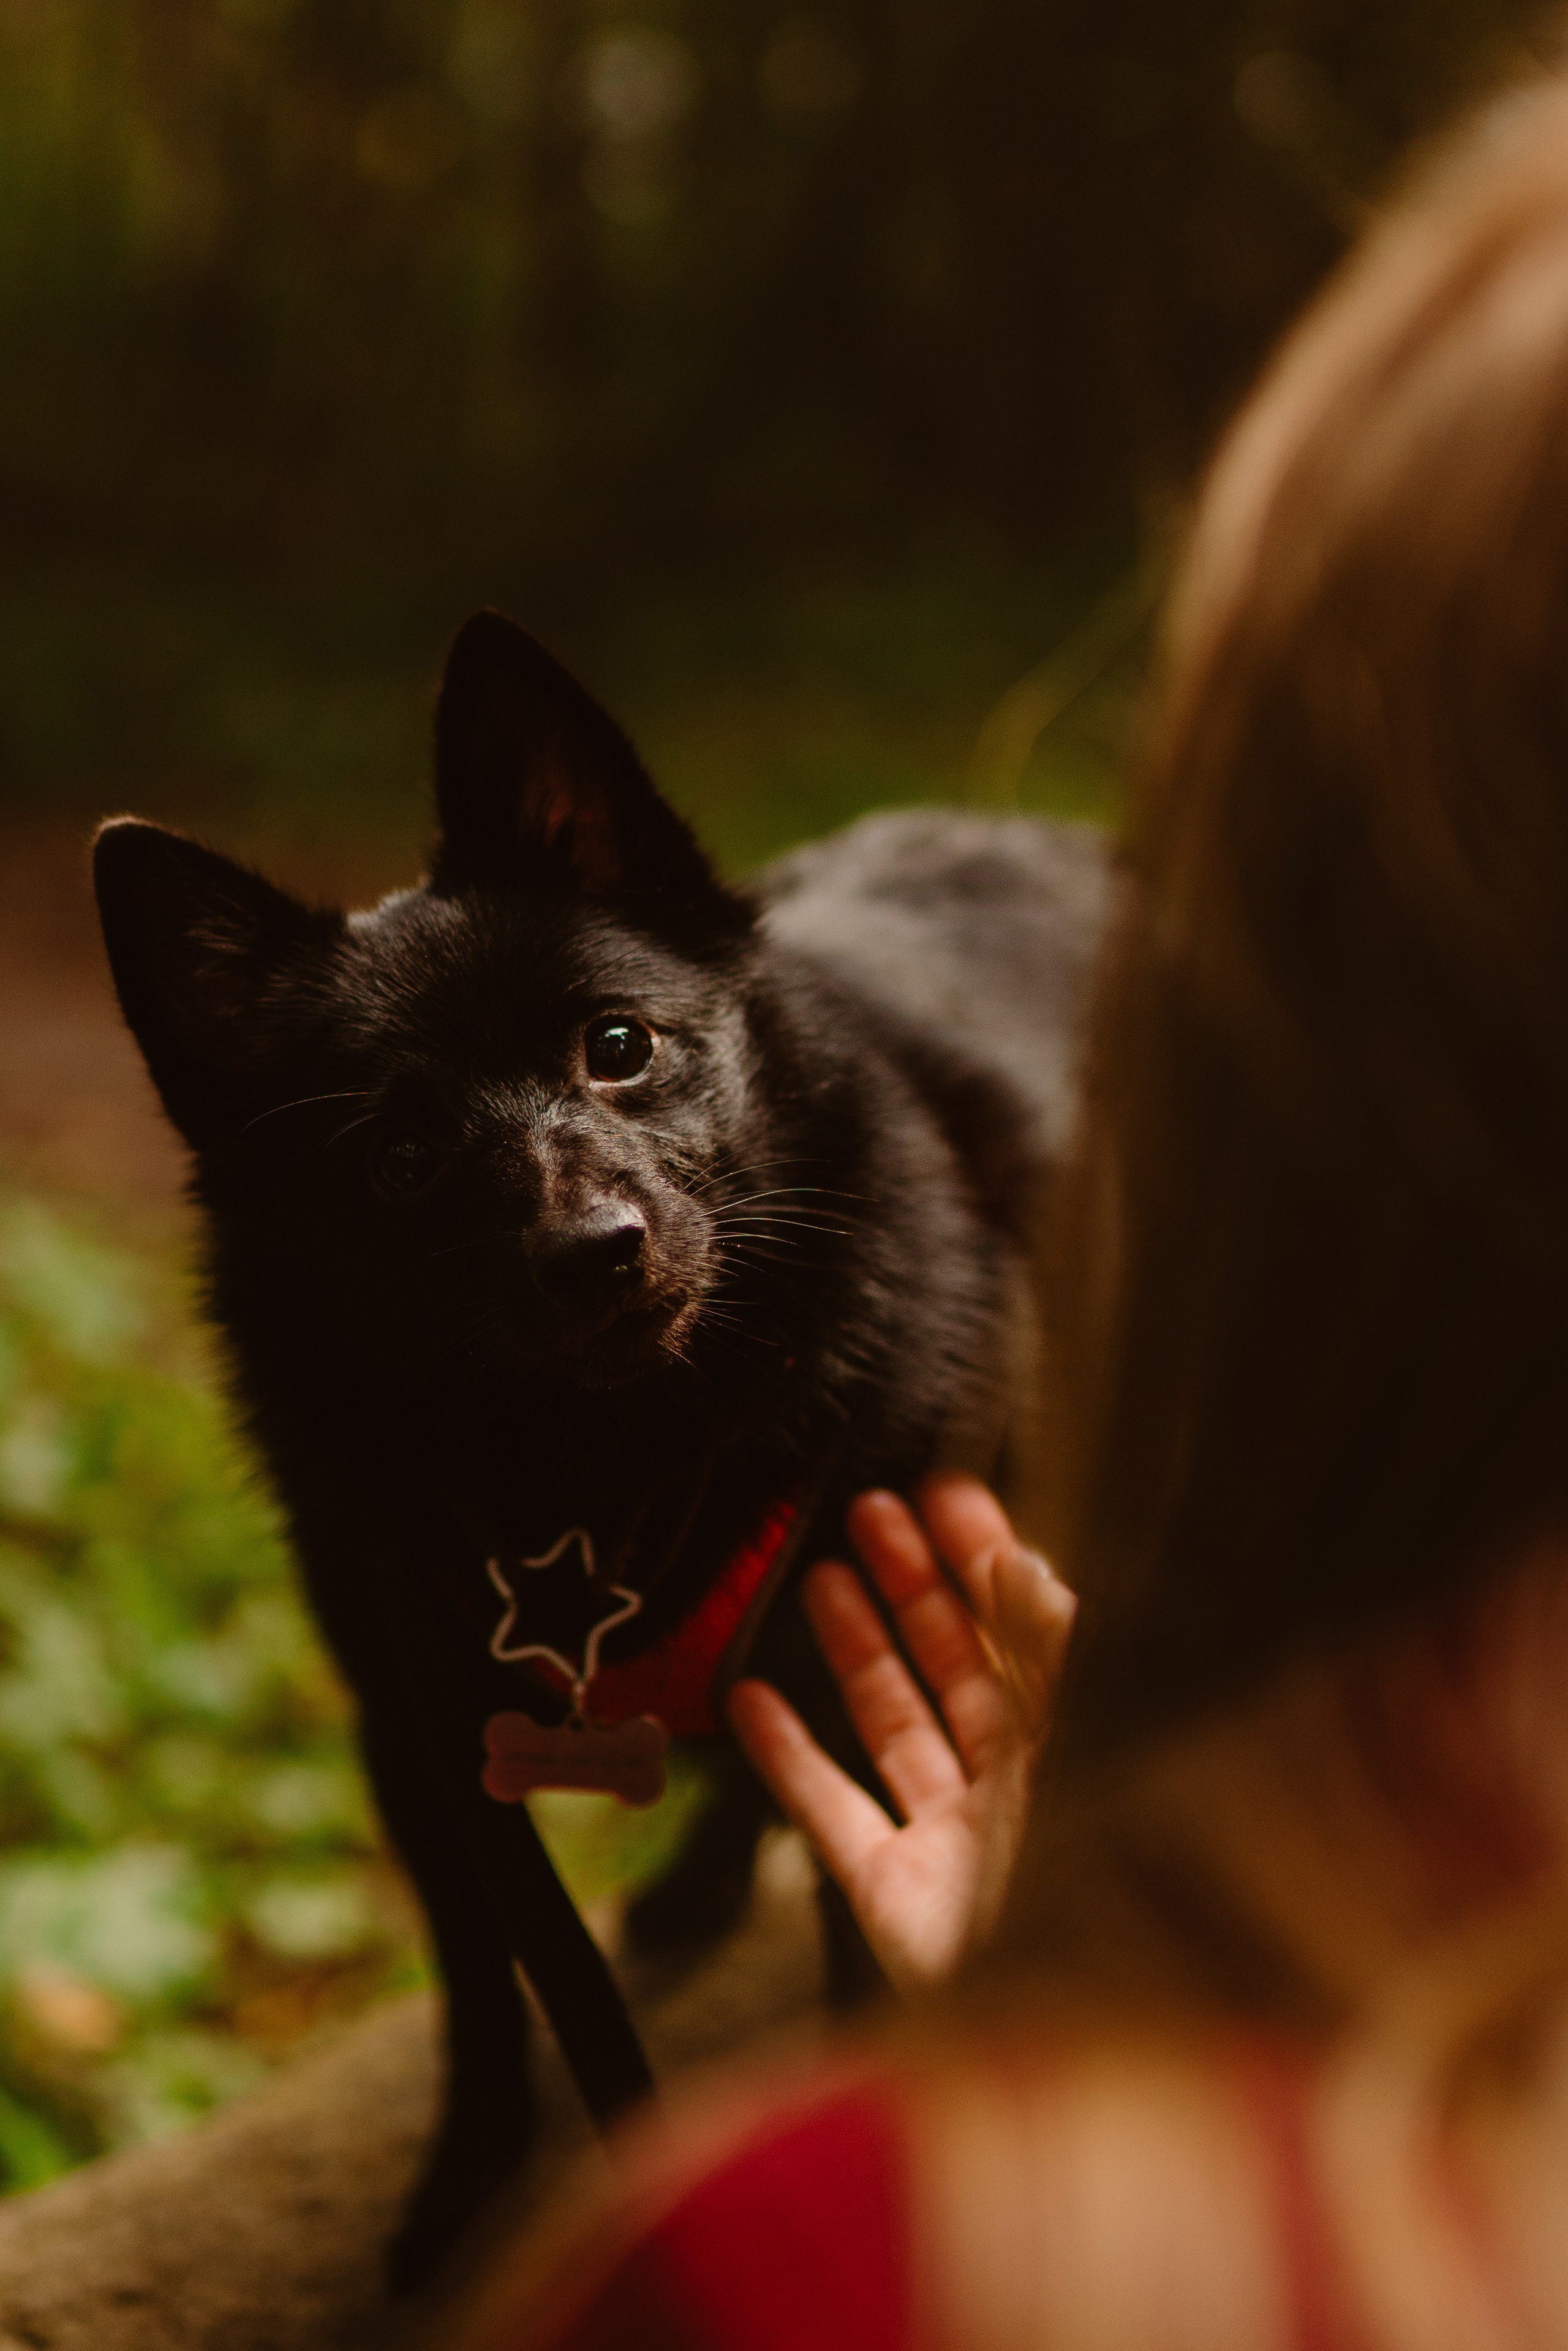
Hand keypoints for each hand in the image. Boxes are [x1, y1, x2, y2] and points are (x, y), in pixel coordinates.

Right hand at [727, 1474, 1074, 1993]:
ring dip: (860, 1649)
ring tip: (819, 1574)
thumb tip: (1026, 1562)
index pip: (1031, 1633)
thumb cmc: (1114, 1906)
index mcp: (1088, 1751)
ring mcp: (958, 1847)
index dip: (988, 1561)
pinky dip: (791, 1757)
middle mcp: (1025, 1794)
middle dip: (917, 1585)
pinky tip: (754, 1698)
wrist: (1076, 2060)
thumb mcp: (1093, 1758)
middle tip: (872, 1511)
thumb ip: (1054, 1661)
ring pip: (900, 1725)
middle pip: (964, 1667)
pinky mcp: (897, 1902)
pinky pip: (836, 1813)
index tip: (946, 1494)